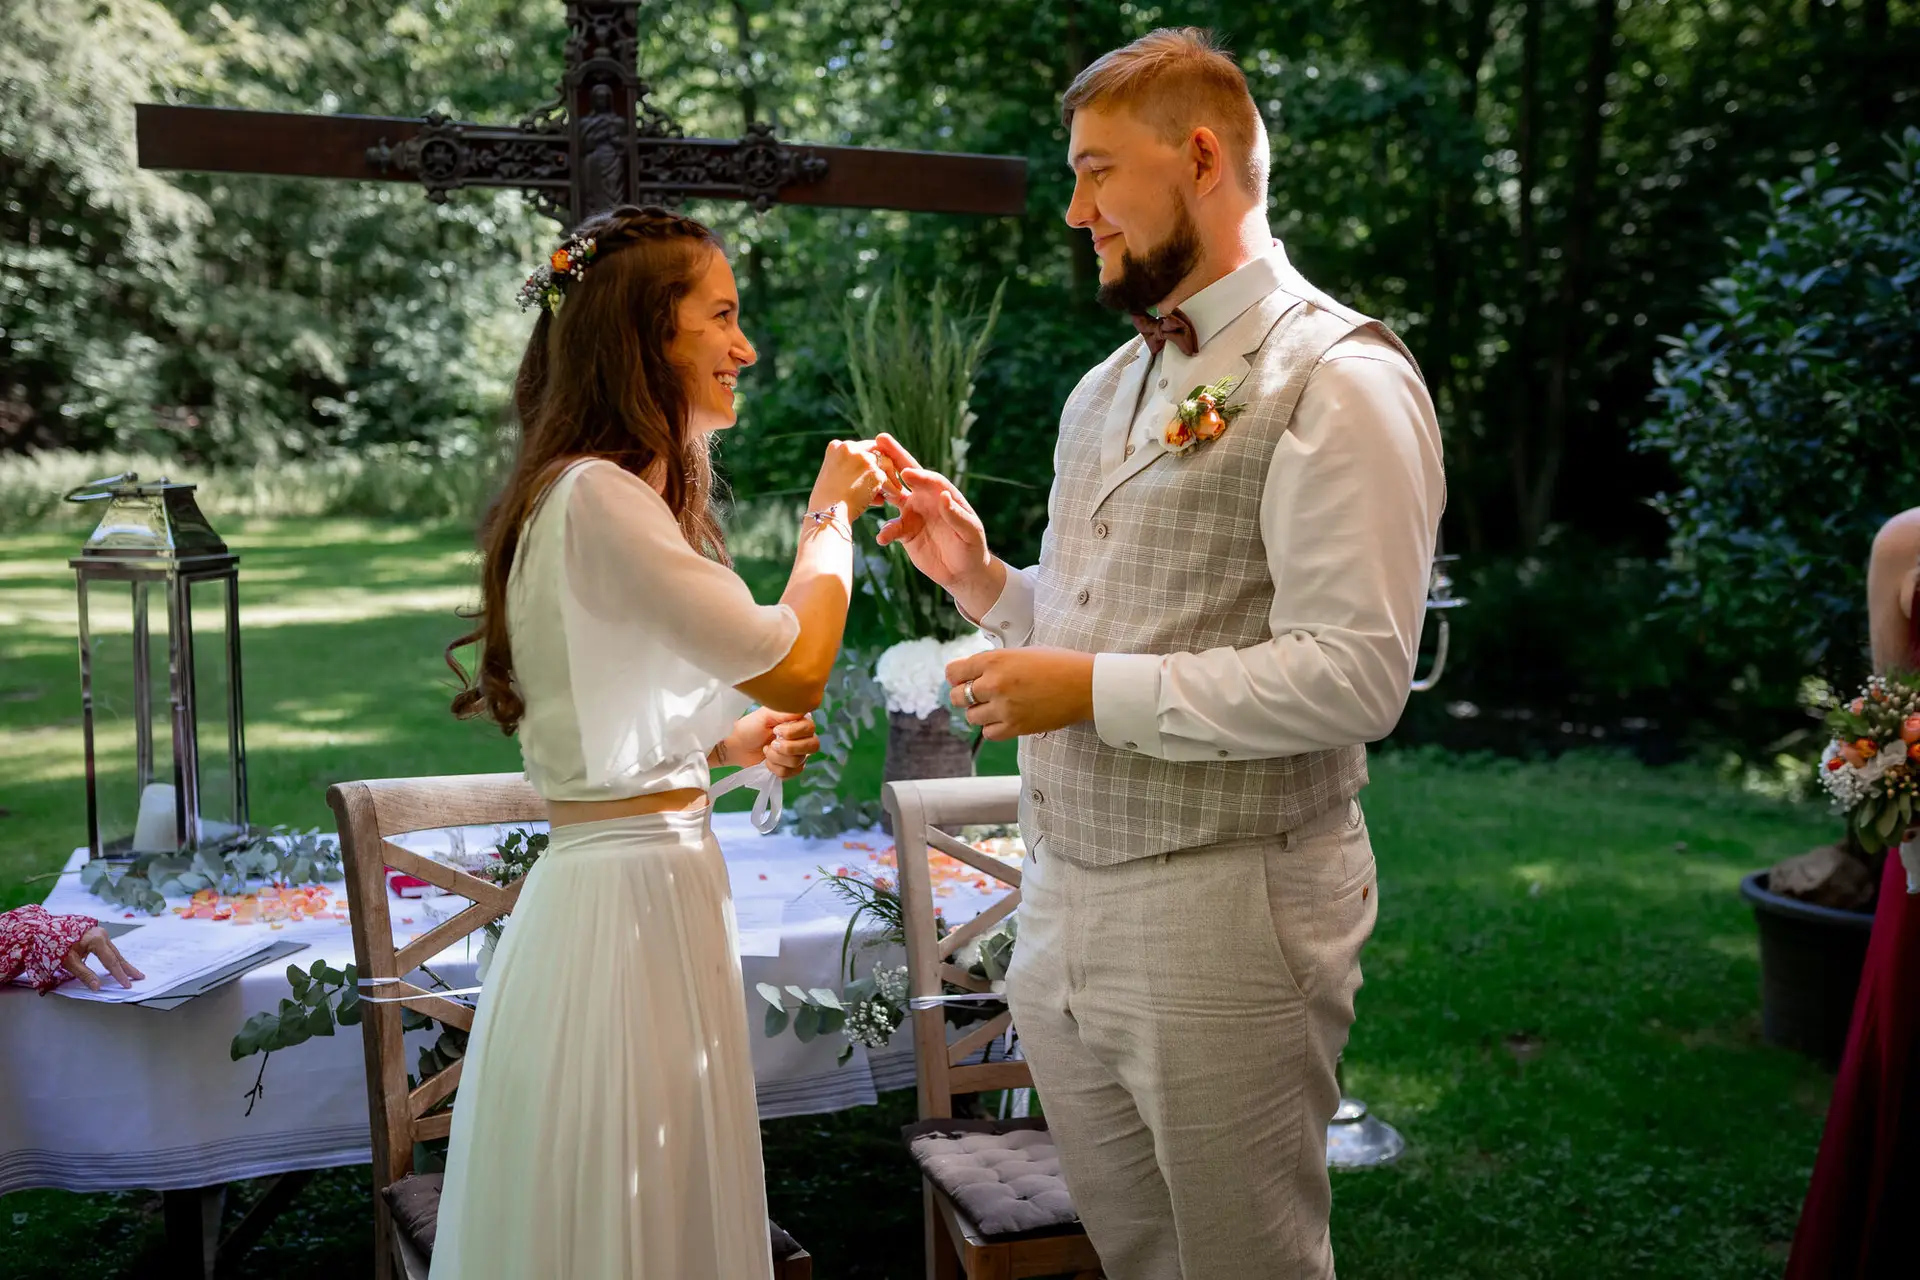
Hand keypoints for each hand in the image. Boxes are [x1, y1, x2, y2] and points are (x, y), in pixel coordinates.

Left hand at [51, 925, 144, 994]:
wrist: (45, 928)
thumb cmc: (55, 943)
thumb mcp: (68, 961)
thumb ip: (84, 974)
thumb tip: (97, 987)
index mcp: (97, 940)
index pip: (111, 961)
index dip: (119, 975)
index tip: (127, 984)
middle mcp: (102, 934)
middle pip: (117, 955)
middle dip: (127, 968)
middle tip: (139, 977)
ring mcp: (100, 933)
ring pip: (114, 951)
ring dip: (121, 963)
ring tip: (132, 972)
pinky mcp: (96, 934)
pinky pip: (108, 949)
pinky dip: (113, 958)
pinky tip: (117, 964)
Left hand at [718, 708, 821, 779]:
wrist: (737, 747)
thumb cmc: (750, 727)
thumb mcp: (765, 714)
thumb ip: (785, 712)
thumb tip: (803, 712)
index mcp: (798, 721)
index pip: (810, 728)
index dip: (793, 733)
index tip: (776, 730)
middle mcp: (803, 737)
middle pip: (812, 746)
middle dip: (788, 748)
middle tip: (772, 744)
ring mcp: (799, 754)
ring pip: (798, 761)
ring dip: (776, 758)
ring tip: (766, 750)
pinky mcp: (792, 768)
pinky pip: (792, 773)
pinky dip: (775, 768)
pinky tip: (768, 762)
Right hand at [808, 439, 893, 515]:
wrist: (828, 513)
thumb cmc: (826, 502)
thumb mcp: (830, 476)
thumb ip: (844, 468)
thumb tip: (863, 474)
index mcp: (836, 447)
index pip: (860, 447)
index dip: (868, 459)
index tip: (872, 469)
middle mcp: (850, 448)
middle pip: (874, 451)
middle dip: (881, 464)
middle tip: (889, 476)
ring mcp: (863, 459)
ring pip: (885, 463)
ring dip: (889, 476)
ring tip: (892, 489)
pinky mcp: (875, 472)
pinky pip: (889, 480)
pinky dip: (891, 489)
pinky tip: (891, 497)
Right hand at [871, 434, 995, 595]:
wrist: (963, 572)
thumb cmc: (973, 548)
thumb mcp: (970, 532)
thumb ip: (957, 515)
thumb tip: (944, 497)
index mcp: (944, 495)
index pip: (930, 480)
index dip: (919, 475)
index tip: (906, 472)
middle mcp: (926, 499)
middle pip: (907, 475)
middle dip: (894, 456)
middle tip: (879, 439)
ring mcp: (913, 514)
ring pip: (892, 497)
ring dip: (880, 491)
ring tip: (868, 489)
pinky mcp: (905, 532)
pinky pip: (891, 528)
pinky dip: (885, 532)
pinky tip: (882, 538)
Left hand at [946, 647, 1094, 740]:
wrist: (1085, 685)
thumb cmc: (1058, 664)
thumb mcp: (1022, 652)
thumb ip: (995, 662)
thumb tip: (974, 673)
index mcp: (994, 660)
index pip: (954, 672)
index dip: (956, 676)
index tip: (962, 679)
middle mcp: (994, 683)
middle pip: (957, 696)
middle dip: (963, 696)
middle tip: (977, 696)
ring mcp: (1004, 707)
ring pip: (971, 716)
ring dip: (979, 712)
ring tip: (995, 707)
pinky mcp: (1015, 727)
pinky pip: (988, 733)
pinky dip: (992, 727)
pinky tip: (1004, 718)